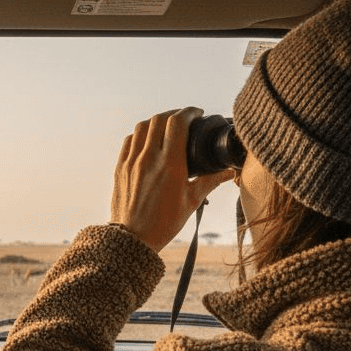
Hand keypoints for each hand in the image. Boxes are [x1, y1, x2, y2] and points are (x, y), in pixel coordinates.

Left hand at [110, 108, 233, 251]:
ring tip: (167, 125)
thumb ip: (211, 181)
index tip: (198, 113)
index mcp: (170, 164)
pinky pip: (128, 141)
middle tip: (185, 118)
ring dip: (156, 121)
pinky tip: (148, 139)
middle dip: (175, 113)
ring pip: (142, 127)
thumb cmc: (164, 223)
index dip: (189, 112)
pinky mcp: (120, 168)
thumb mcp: (192, 200)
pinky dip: (140, 134)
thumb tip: (230, 172)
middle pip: (159, 119)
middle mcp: (148, 159)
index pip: (177, 123)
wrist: (133, 239)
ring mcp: (131, 162)